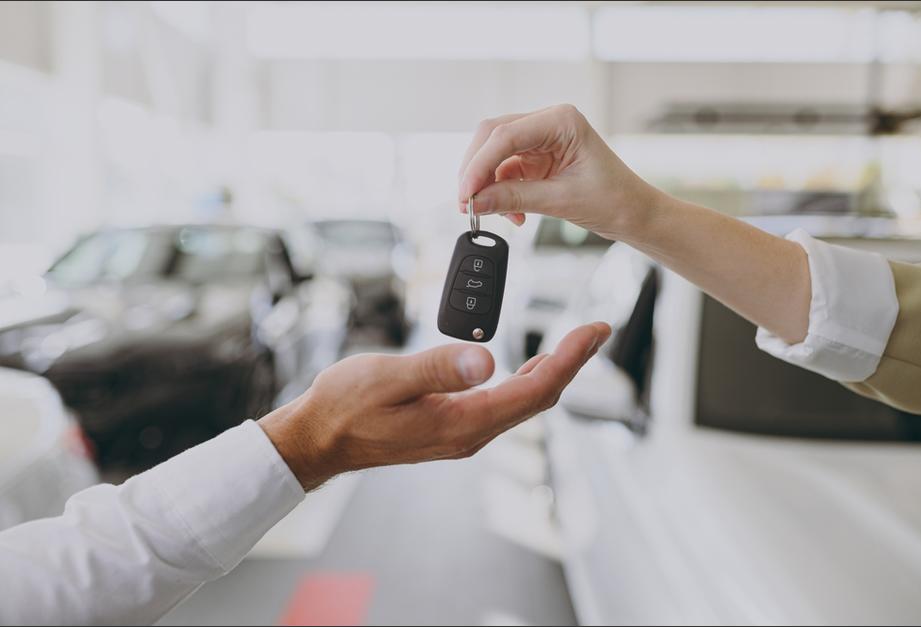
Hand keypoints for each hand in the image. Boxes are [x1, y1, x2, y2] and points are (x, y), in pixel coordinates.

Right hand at [260, 322, 610, 490]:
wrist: (320, 439)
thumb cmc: (346, 406)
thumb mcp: (386, 379)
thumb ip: (436, 369)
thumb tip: (487, 361)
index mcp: (461, 422)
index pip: (533, 391)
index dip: (570, 359)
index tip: (594, 330)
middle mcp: (470, 433)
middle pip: (537, 398)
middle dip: (572, 362)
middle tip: (596, 330)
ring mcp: (463, 433)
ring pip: (523, 403)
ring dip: (553, 372)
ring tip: (575, 344)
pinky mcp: (453, 426)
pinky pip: (504, 405)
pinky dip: (527, 381)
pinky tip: (531, 366)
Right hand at [458, 104, 663, 241]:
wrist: (634, 214)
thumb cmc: (614, 200)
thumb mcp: (560, 201)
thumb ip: (514, 198)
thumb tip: (475, 202)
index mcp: (561, 120)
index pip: (505, 135)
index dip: (479, 166)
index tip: (466, 195)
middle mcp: (547, 123)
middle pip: (492, 138)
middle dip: (476, 172)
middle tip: (467, 204)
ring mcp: (540, 140)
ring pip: (494, 155)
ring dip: (487, 185)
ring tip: (495, 213)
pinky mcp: (536, 158)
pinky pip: (504, 171)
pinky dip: (500, 192)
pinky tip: (512, 214)